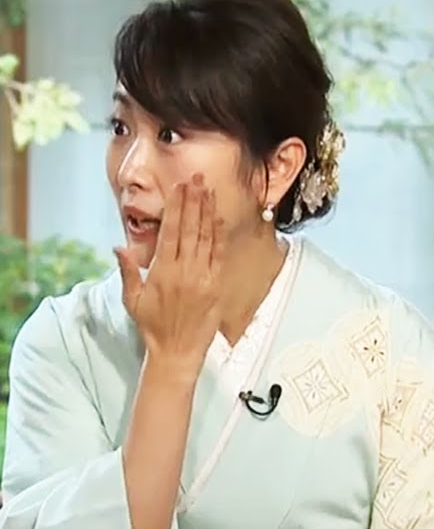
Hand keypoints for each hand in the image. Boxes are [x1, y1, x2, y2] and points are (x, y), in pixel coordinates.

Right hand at [115, 176, 223, 382]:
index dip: (176, 207)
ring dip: (208, 212)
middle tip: (196, 179)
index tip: (179, 188)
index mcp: (163, 271)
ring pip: (206, 237)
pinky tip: (219, 218)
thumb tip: (118, 246)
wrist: (178, 350)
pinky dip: (220, 235)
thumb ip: (128, 271)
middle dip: (193, 201)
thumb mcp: (133, 300)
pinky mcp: (217, 284)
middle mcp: (185, 270)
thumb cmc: (153, 326)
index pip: (171, 231)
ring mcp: (204, 276)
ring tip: (208, 190)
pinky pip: (219, 254)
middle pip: (191, 228)